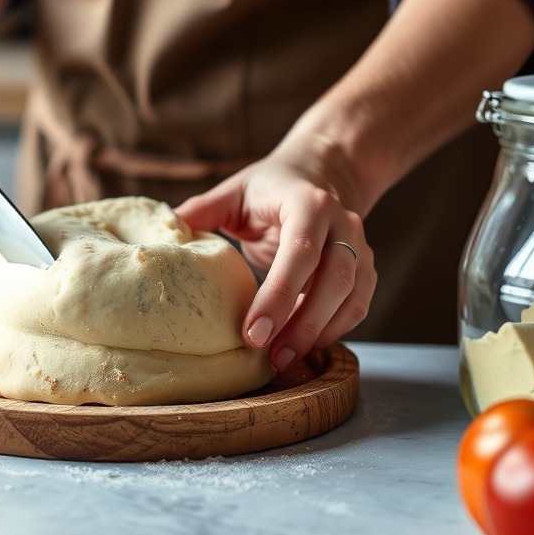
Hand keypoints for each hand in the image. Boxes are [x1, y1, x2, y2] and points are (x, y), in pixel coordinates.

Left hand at [175, 144, 374, 370]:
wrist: (320, 174)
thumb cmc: (271, 187)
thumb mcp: (237, 190)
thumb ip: (205, 208)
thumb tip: (168, 228)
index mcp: (309, 203)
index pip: (301, 251)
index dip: (279, 295)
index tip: (253, 332)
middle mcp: (343, 224)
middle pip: (334, 280)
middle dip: (302, 325)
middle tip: (269, 357)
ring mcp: (360, 247)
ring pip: (350, 298)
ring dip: (319, 334)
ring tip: (283, 360)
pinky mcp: (365, 269)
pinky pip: (357, 307)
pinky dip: (334, 331)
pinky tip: (303, 347)